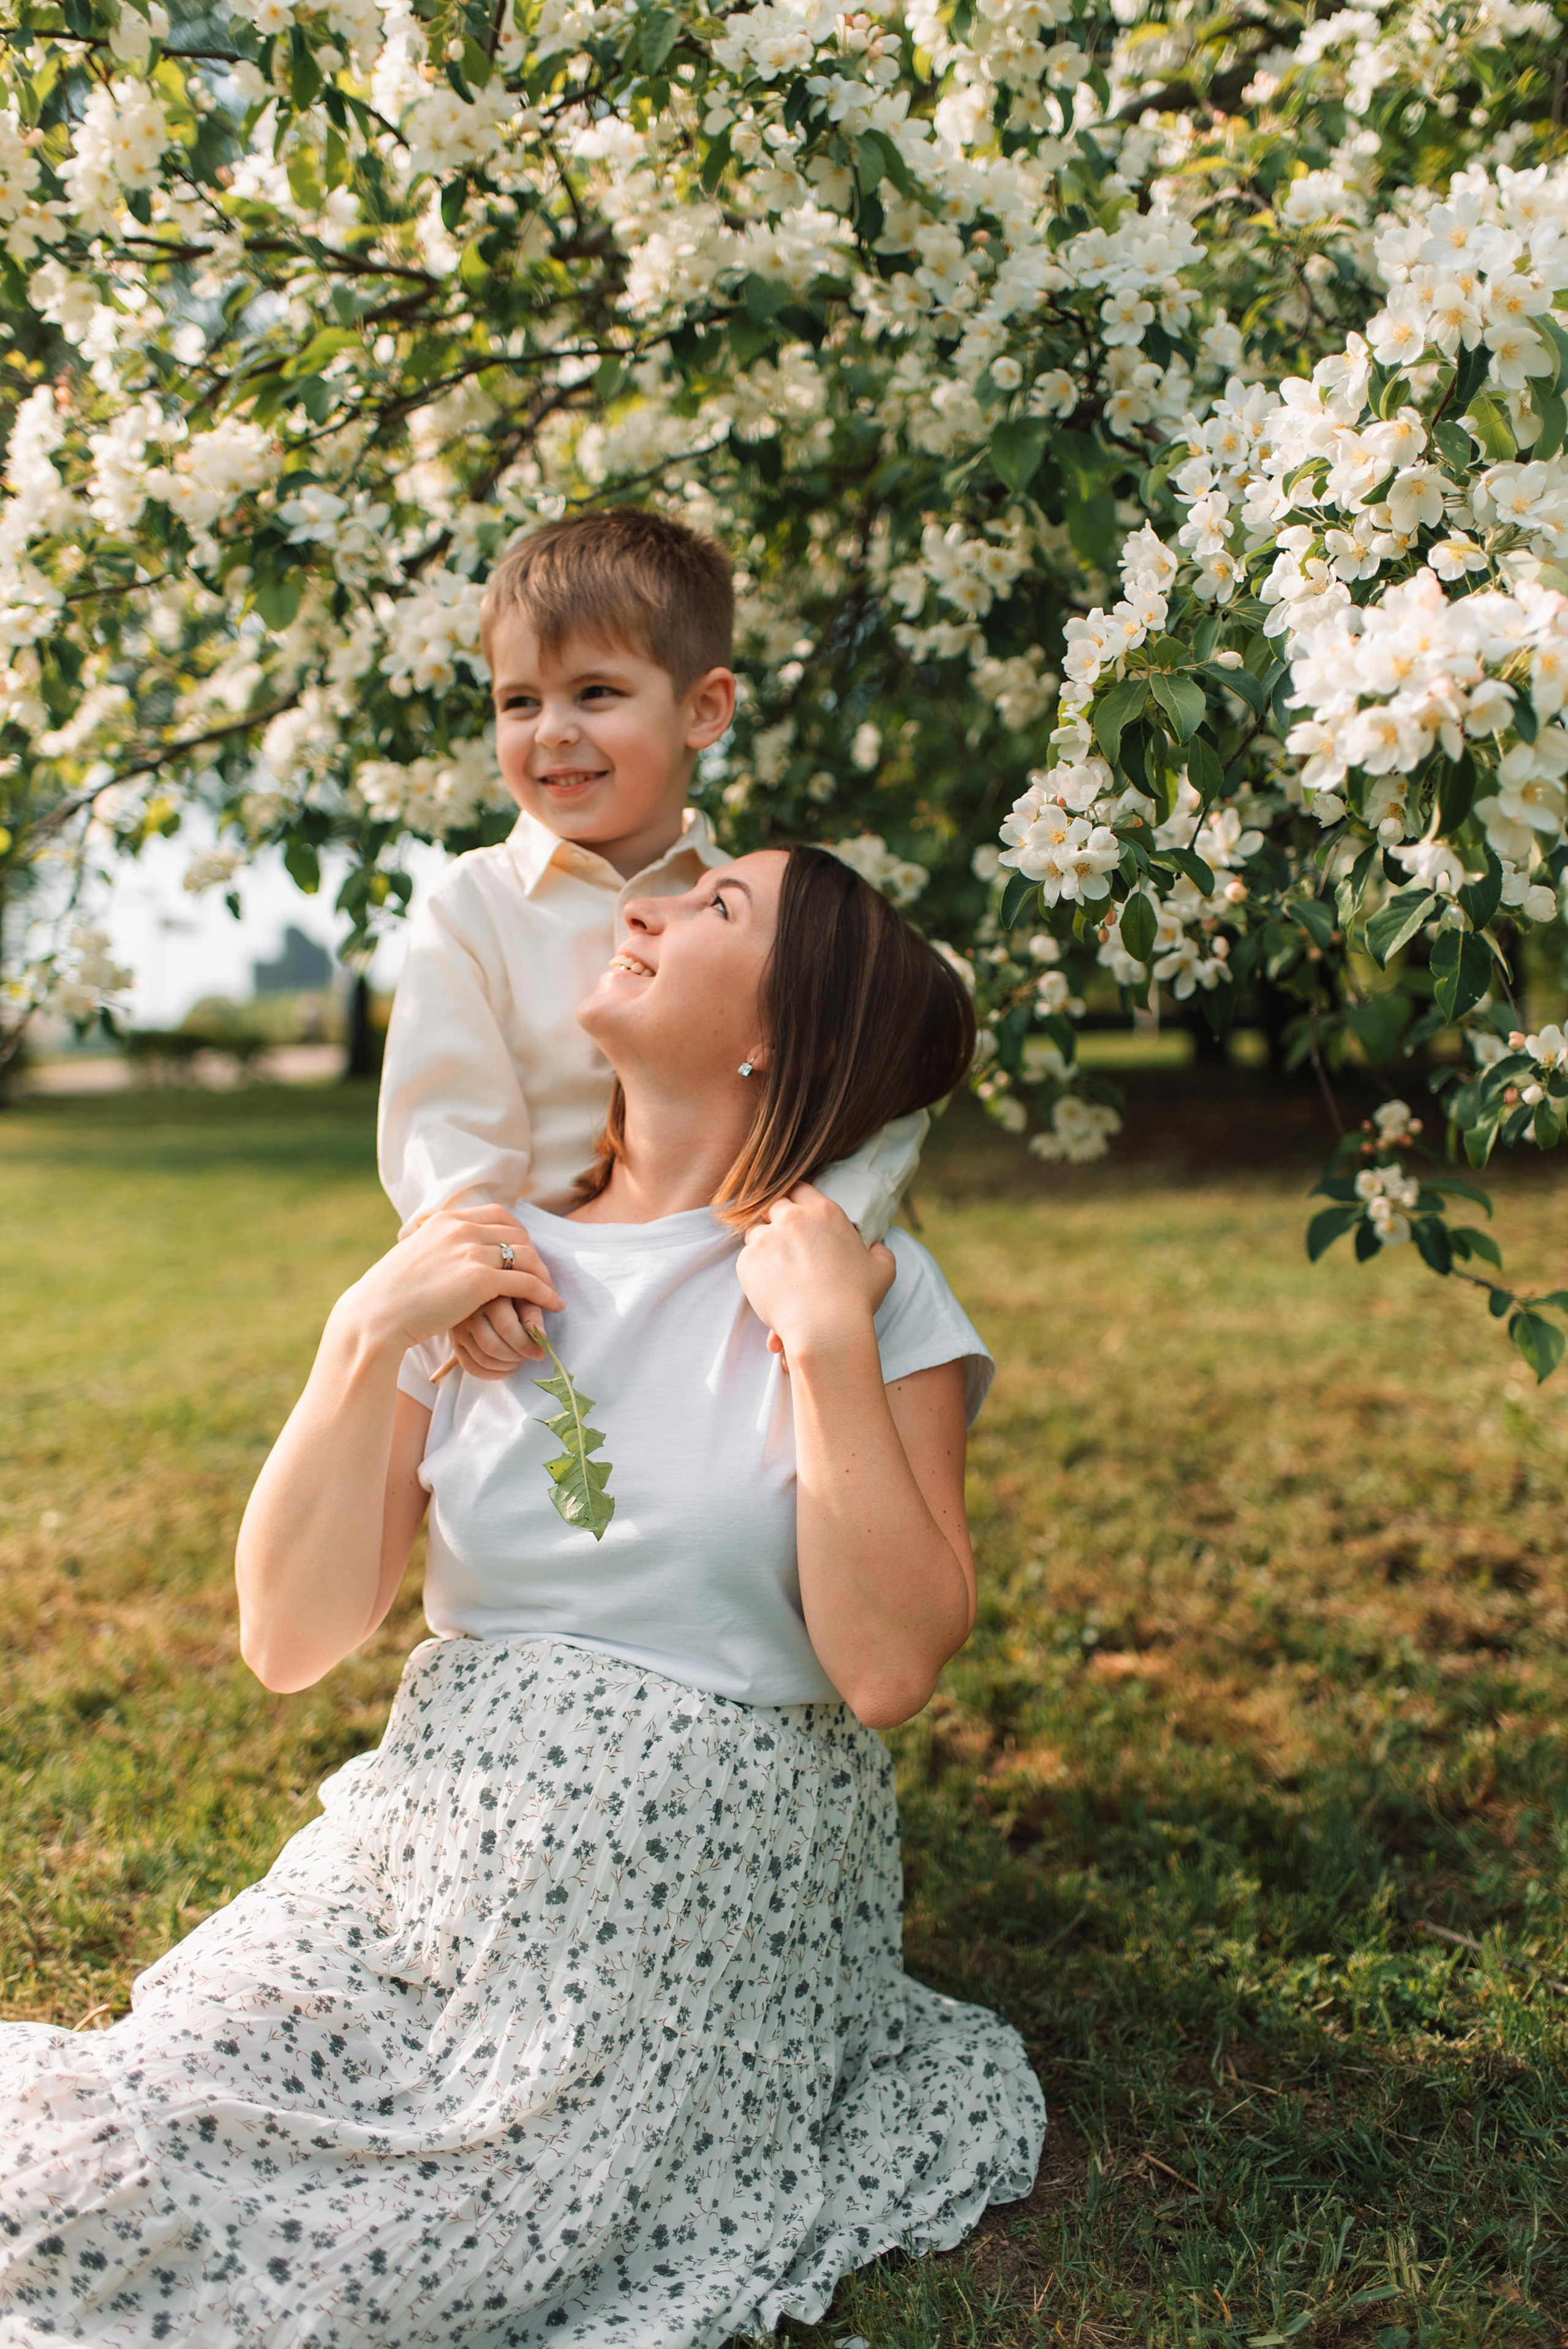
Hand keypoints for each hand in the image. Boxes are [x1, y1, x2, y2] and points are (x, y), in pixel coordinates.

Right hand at [344, 1206, 563, 1358]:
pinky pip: (527, 1282)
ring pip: (526, 1256)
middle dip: (534, 1254)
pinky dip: (545, 1293)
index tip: (526, 1252)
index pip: (498, 1214)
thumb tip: (448, 1258)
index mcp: (446, 1220)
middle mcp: (461, 1229)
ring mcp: (471, 1252)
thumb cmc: (390, 1295)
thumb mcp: (416, 1257)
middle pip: (517, 1233)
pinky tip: (553, 1306)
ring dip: (544, 1275)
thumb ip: (438, 1248)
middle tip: (542, 1275)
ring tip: (550, 1293)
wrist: (376, 1315)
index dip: (519, 1233)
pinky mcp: (480, 1280)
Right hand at [448, 1286, 550, 1377]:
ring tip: (519, 1359)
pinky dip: (491, 1374)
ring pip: (483, 1360)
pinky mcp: (454, 1342)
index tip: (541, 1352)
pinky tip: (505, 1368)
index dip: (527, 1345)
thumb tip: (542, 1337)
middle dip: (517, 1357)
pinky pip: (470, 1367)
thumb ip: (532, 1314)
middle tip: (530, 1355)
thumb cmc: (508, 1292)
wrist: (479, 1290)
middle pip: (494, 1347)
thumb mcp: (522, 1295)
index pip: (507, 1328)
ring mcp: (458, 1329)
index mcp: (488, 1296)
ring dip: (506, 1366)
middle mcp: (469, 1313)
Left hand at [736, 1184, 894, 1368]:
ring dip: (763, 1246)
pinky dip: (755, 1271)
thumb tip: (875, 1248)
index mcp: (825, 1212)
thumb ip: (879, 1252)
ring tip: (776, 1270)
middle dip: (775, 1221)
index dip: (793, 1201)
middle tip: (782, 1244)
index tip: (792, 1215)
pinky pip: (746, 1258)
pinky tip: (770, 1288)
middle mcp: (794, 1218)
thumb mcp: (882, 1270)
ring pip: (755, 1232)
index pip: (799, 1188)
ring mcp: (768, 1237)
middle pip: (773, 1206)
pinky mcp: (750, 1259)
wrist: (826, 1326)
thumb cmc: (856, 1298)